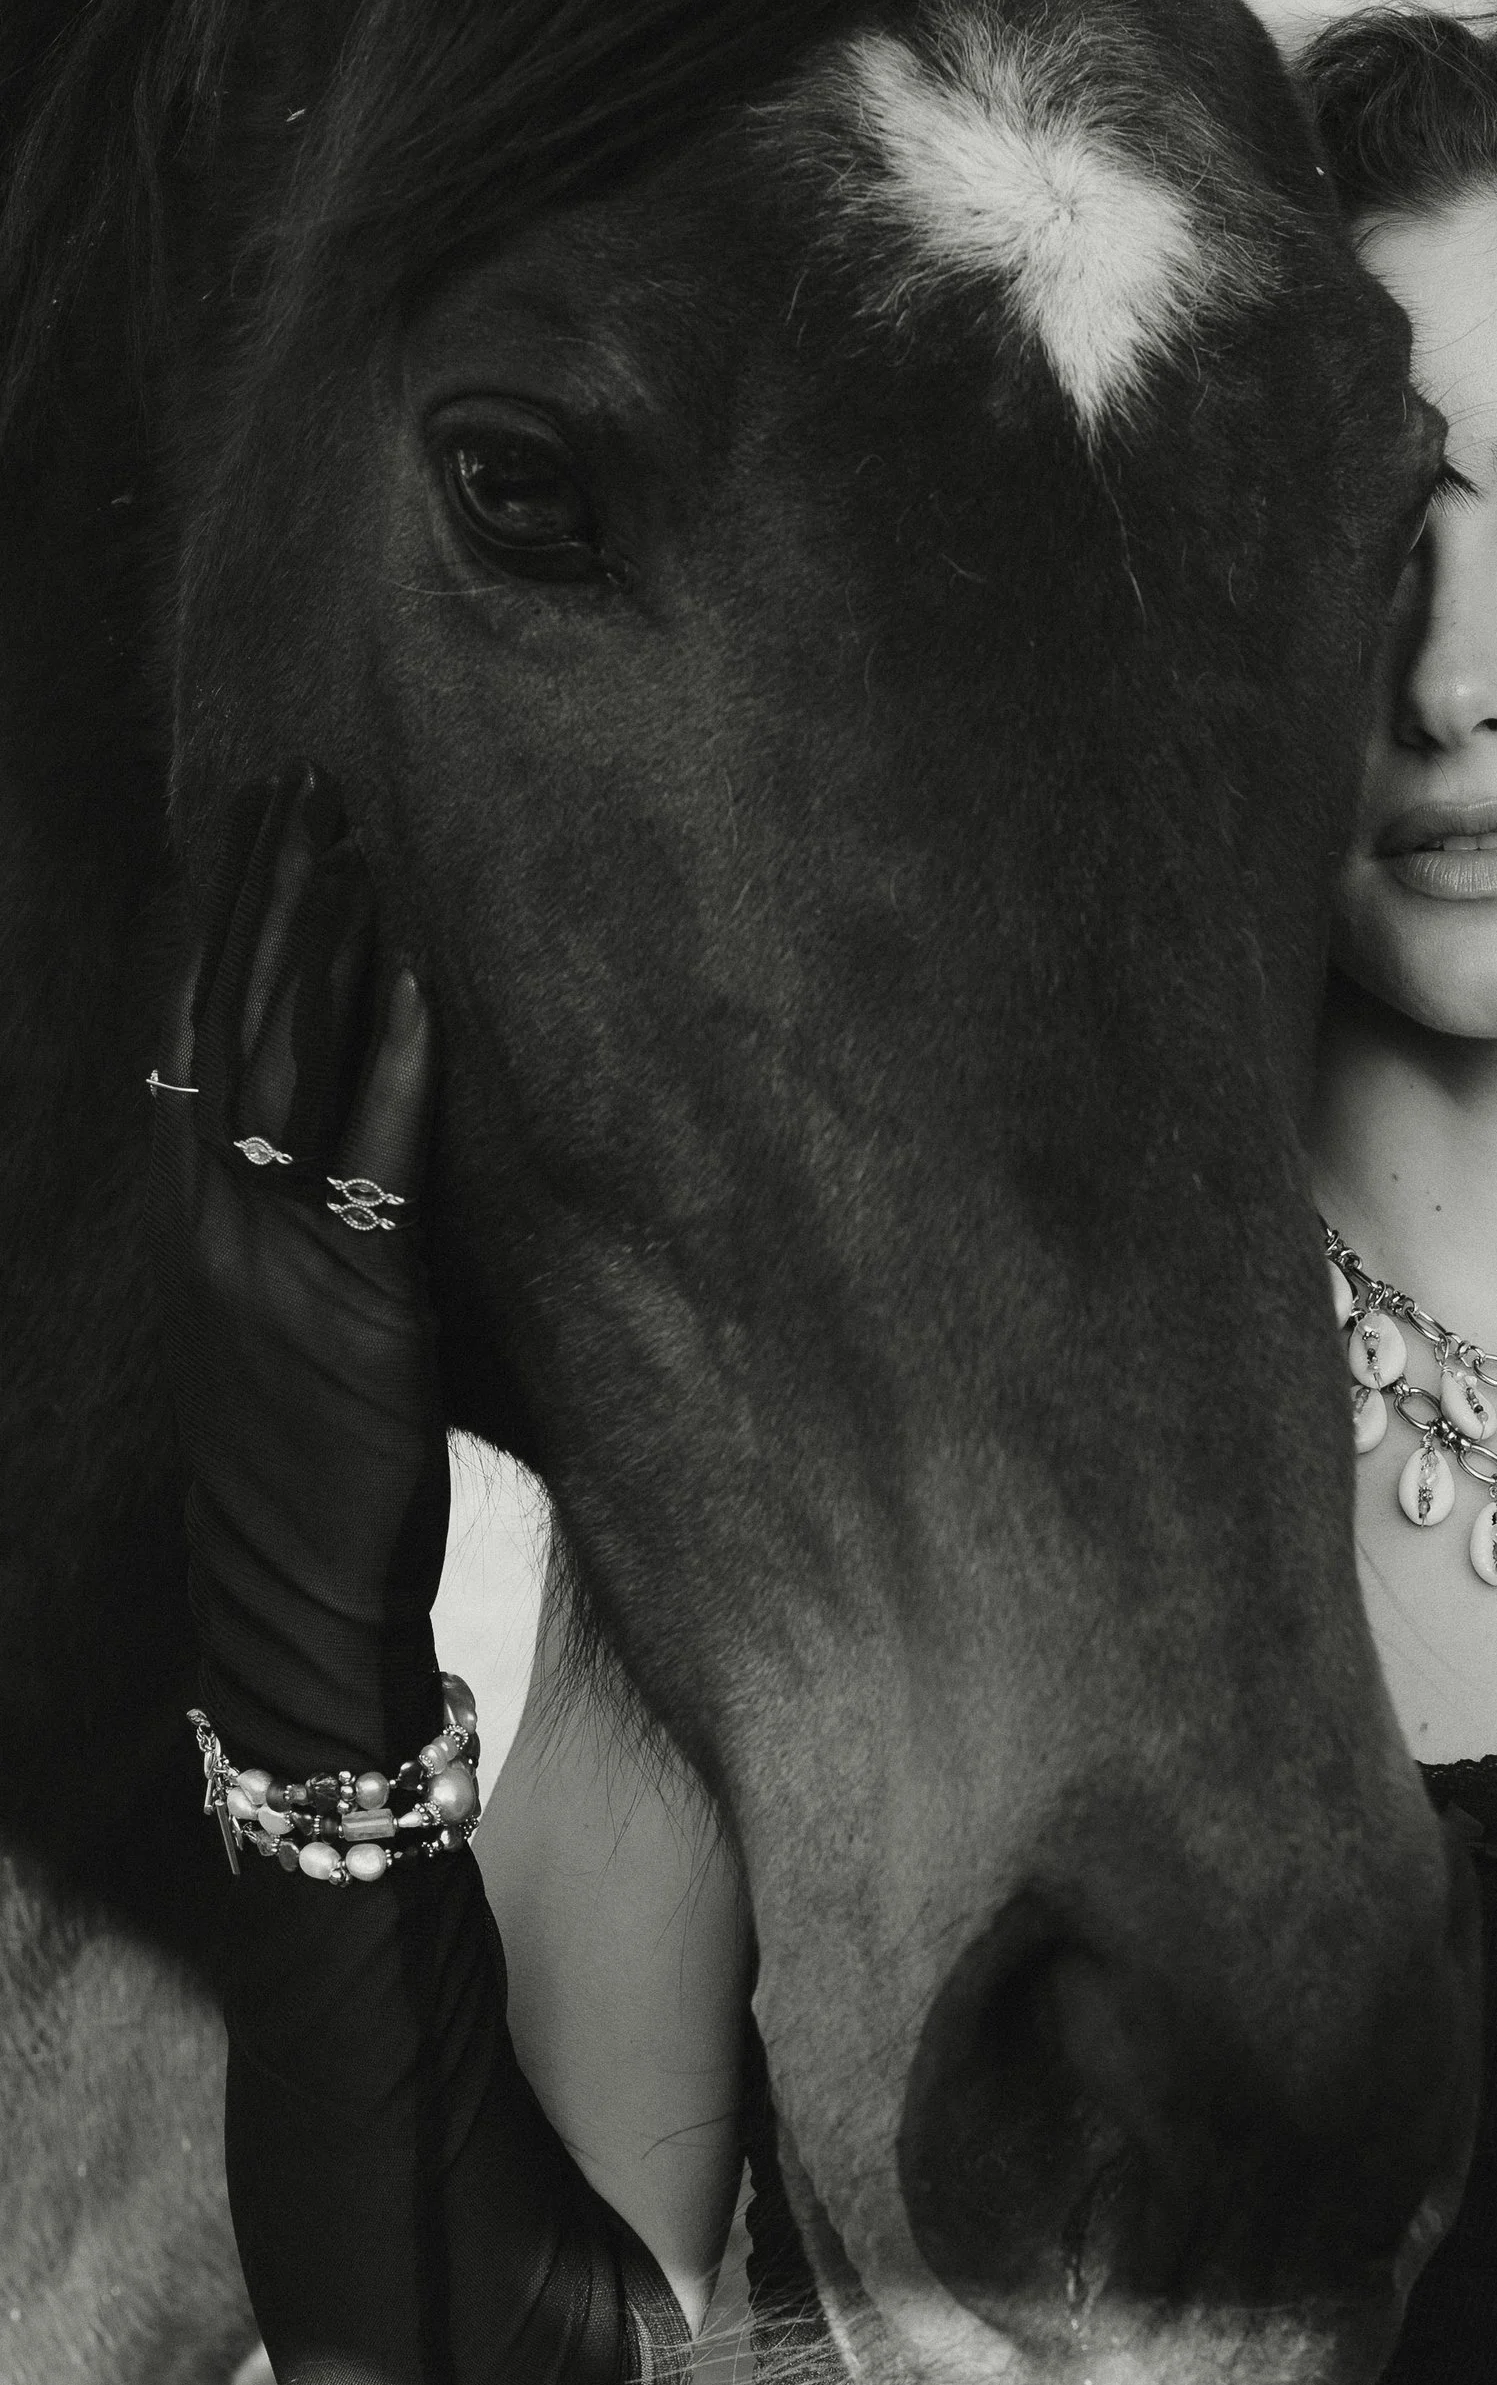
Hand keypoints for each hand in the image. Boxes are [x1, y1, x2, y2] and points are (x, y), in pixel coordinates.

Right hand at [152, 769, 446, 1775]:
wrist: (291, 1601)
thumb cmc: (305, 1473)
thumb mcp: (277, 1330)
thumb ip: (297, 1232)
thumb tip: (341, 1153)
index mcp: (190, 1220)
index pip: (187, 1033)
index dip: (211, 922)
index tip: (237, 824)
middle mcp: (213, 1222)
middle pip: (230, 1019)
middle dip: (263, 894)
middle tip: (298, 783)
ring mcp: (274, 1260)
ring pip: (287, 1065)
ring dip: (323, 943)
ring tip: (351, 837)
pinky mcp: (354, 1308)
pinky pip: (372, 1160)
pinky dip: (395, 1065)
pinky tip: (420, 980)